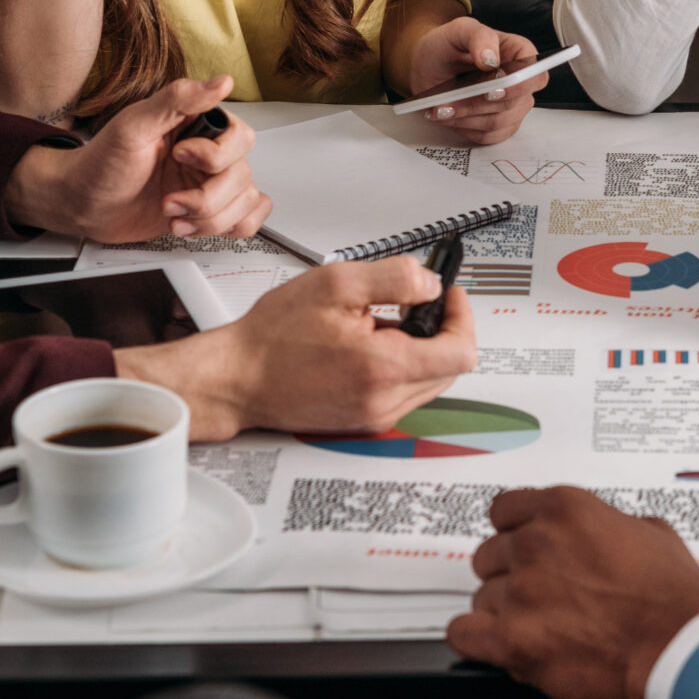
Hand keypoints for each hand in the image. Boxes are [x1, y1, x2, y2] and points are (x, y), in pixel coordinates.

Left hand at [6, 75, 270, 244]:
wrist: (81, 205)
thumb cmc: (100, 163)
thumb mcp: (133, 126)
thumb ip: (177, 100)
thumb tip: (221, 82)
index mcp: (197, 125)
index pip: (240, 138)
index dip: (214, 157)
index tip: (178, 157)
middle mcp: (209, 154)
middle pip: (243, 176)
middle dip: (205, 198)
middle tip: (169, 199)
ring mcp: (209, 184)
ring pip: (245, 202)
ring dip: (209, 219)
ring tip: (173, 216)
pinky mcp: (207, 212)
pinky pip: (247, 219)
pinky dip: (228, 227)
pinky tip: (194, 225)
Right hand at [124, 258, 477, 439]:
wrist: (237, 378)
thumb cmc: (273, 335)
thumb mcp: (336, 284)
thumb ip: (394, 278)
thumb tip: (432, 285)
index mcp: (384, 367)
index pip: (461, 352)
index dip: (462, 316)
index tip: (448, 295)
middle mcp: (385, 400)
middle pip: (450, 367)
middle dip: (440, 329)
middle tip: (413, 302)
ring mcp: (375, 415)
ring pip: (429, 380)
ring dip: (420, 348)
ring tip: (381, 323)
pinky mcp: (364, 420)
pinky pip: (404, 391)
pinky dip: (399, 365)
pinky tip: (367, 345)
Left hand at [406, 16, 545, 144]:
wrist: (428, 66)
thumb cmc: (447, 46)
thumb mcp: (458, 31)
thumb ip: (478, 37)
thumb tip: (492, 58)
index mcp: (519, 53)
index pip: (535, 72)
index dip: (517, 85)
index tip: (490, 90)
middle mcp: (520, 81)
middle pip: (516, 102)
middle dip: (479, 103)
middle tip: (451, 98)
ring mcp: (511, 105)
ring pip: (499, 122)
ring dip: (467, 116)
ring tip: (441, 106)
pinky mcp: (498, 125)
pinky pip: (489, 136)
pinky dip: (465, 128)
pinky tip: (448, 115)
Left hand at [446, 487, 698, 698]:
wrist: (678, 653)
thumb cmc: (673, 601)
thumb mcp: (653, 534)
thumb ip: (611, 525)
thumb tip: (602, 533)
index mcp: (566, 510)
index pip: (504, 510)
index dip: (514, 532)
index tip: (521, 546)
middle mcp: (536, 544)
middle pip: (490, 554)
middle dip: (511, 574)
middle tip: (539, 594)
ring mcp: (520, 592)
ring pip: (482, 596)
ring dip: (503, 612)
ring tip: (538, 627)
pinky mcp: (512, 640)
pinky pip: (463, 634)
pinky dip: (474, 640)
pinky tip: (494, 644)